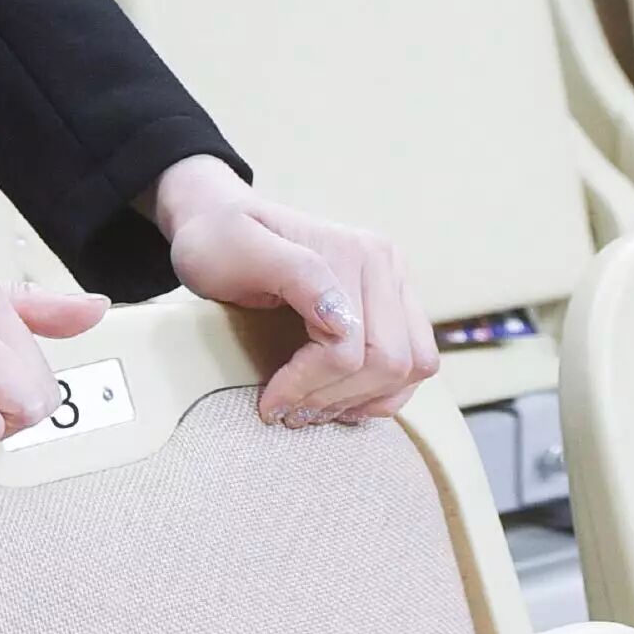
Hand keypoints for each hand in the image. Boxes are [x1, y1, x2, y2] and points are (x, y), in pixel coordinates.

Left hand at [153, 158, 430, 427]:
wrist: (219, 223)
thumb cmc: (219, 240)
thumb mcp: (238, 250)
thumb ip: (296, 275)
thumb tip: (344, 322)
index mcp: (352, 250)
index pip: (349, 346)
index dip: (308, 384)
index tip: (270, 403)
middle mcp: (385, 264)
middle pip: (388, 362)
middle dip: (335, 396)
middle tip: (290, 410)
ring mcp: (396, 284)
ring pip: (411, 368)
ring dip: (364, 400)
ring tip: (313, 408)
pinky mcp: (397, 305)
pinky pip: (414, 365)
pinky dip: (382, 393)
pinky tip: (341, 399)